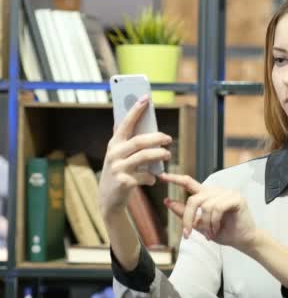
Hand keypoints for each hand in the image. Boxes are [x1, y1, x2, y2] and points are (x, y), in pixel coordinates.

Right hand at [99, 95, 172, 218]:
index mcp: (114, 144)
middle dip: (157, 138)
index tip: (146, 97)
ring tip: (167, 155)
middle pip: (139, 141)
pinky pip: (145, 176)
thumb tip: (142, 119)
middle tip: (169, 139)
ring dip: (159, 155)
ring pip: (144, 157)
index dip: (136, 110)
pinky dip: (152, 178)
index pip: (125, 123)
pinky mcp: (124, 182)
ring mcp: (118, 168)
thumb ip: (128, 141)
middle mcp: (114, 154)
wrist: (109, 199)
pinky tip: (154, 179)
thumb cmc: (120, 172)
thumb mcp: (119, 155)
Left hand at [159, 173, 257, 252]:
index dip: (175, 179)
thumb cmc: (225, 232)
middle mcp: (217, 191)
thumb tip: (168, 202)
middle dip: (188, 217)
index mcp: (208, 195)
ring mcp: (228, 193)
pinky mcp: (236, 198)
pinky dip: (214, 222)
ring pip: (205, 205)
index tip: (162, 176)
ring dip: (206, 224)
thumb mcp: (200, 225)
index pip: (189, 183)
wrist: (243, 240)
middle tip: (187, 234)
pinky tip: (217, 229)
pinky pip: (217, 208)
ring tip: (211, 233)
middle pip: (194, 199)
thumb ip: (185, 213)